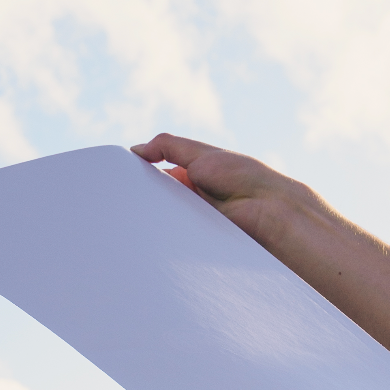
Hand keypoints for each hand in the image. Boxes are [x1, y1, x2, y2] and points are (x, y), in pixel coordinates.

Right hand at [130, 135, 316, 242]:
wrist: (269, 208)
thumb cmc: (241, 176)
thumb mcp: (200, 153)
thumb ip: (167, 146)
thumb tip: (136, 150)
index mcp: (193, 177)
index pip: (158, 179)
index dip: (140, 179)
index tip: (120, 178)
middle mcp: (193, 201)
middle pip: (158, 201)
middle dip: (142, 200)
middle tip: (123, 198)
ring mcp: (196, 222)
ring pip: (164, 221)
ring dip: (153, 217)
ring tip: (137, 212)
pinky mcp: (202, 242)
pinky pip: (177, 240)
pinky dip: (167, 236)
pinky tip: (155, 231)